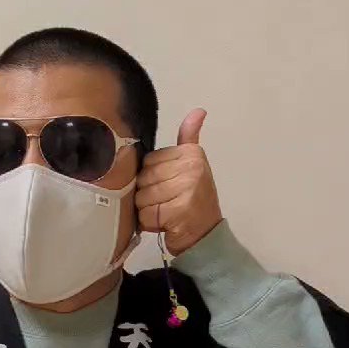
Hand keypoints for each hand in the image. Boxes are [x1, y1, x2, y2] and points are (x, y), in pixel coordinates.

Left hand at [135, 108, 222, 255]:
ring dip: (148, 210)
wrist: (206, 236)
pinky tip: (165, 224)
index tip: (167, 187)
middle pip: (143, 179)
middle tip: (167, 203)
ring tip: (166, 213)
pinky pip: (146, 214)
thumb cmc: (194, 201)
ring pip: (142, 197)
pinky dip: (150, 223)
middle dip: (149, 195)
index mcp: (191, 154)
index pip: (148, 161)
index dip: (151, 178)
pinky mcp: (178, 211)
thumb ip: (188, 139)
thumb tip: (198, 111)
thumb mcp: (193, 166)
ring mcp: (186, 189)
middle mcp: (191, 167)